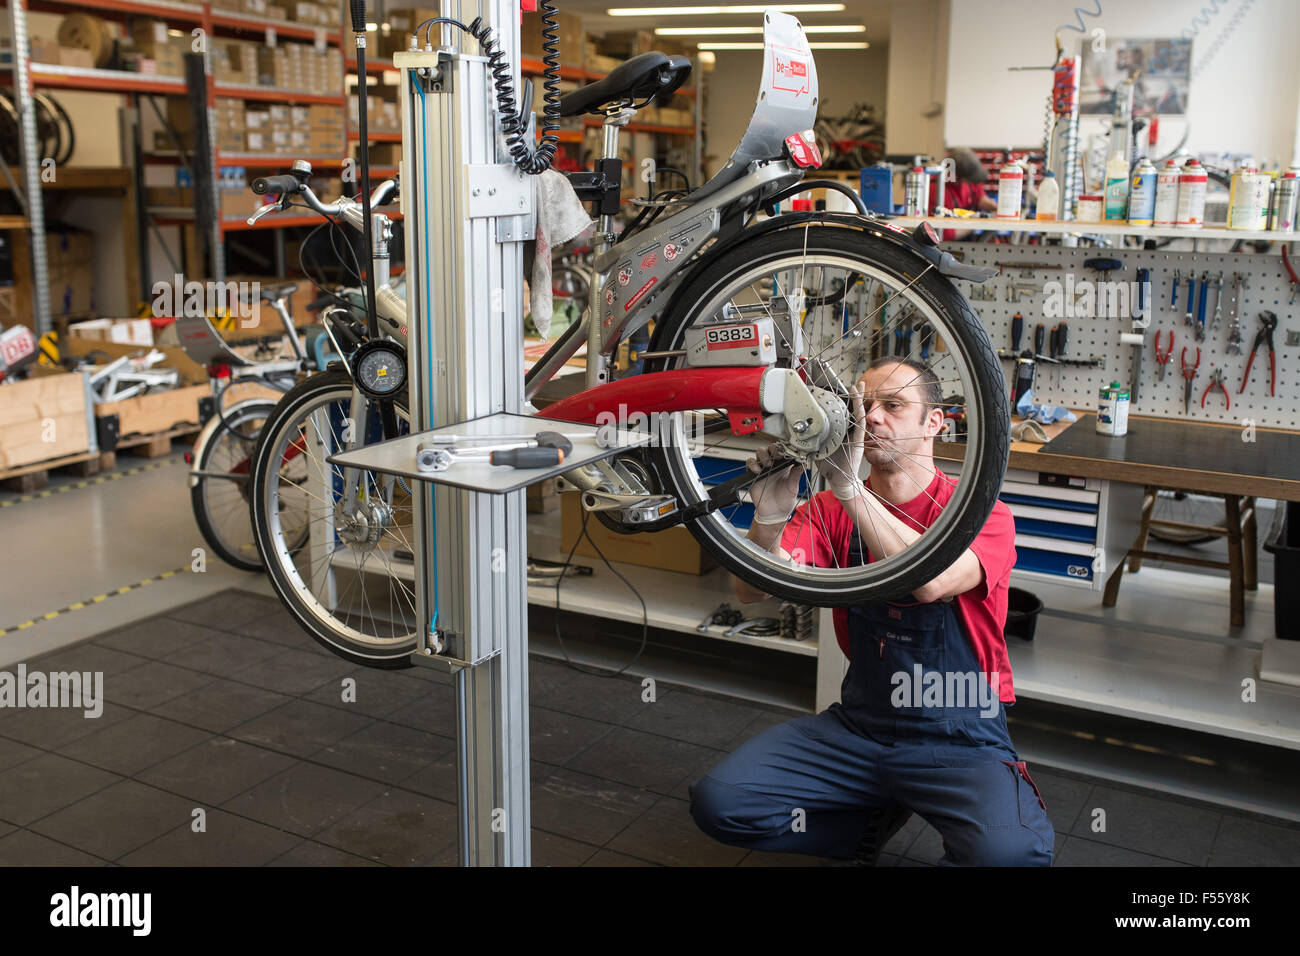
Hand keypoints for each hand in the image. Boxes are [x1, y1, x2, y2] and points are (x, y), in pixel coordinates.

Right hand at [748, 443, 800, 524]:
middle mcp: (773, 464)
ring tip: (767, 464)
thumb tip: (803, 461)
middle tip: (776, 456)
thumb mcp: (793, 486)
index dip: (783, 447)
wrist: (775, 513)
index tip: (785, 451)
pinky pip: (750, 463)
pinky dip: (753, 464)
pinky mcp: (753, 474)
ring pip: (759, 453)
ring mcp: (762, 468)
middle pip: (770, 448)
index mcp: (784, 465)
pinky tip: (758, 471)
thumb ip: (796, 474)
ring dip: (763, 455)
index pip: (782, 450)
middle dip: (772, 449)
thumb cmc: (785, 500)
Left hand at [817, 382, 865, 500]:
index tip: (833, 390)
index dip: (837, 402)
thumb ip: (811, 438)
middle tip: (849, 383)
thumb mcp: (817, 448)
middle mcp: (847, 432)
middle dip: (850, 396)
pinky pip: (860, 422)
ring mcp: (854, 435)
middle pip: (849, 410)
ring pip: (857, 413)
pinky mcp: (858, 440)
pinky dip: (859, 409)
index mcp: (838, 432)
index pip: (838, 413)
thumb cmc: (829, 466)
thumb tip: (796, 430)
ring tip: (858, 385)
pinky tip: (858, 400)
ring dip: (858, 398)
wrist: (839, 480)